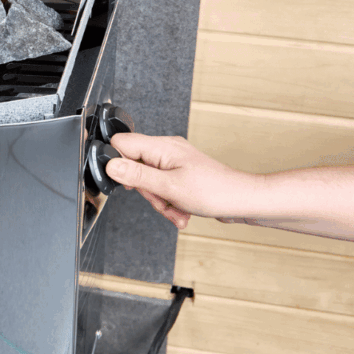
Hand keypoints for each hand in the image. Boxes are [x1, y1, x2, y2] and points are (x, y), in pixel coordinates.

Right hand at [103, 133, 263, 228]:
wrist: (243, 201)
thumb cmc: (215, 192)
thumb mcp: (169, 187)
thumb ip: (136, 175)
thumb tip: (110, 165)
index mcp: (163, 147)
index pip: (122, 142)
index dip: (117, 163)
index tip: (128, 183)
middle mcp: (167, 150)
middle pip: (133, 166)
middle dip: (144, 190)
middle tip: (160, 199)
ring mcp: (174, 162)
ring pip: (147, 180)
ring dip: (159, 200)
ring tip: (175, 209)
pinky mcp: (179, 173)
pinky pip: (162, 187)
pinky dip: (168, 202)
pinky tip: (180, 211)